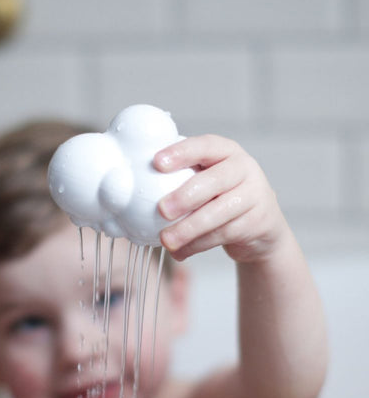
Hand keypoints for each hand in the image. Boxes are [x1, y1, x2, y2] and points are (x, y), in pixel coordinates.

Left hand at [154, 135, 288, 262]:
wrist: (262, 223)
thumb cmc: (222, 196)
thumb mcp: (208, 178)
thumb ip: (183, 175)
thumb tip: (135, 186)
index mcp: (227, 151)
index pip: (205, 145)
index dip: (181, 153)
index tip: (157, 163)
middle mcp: (244, 169)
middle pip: (214, 181)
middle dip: (185, 196)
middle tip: (162, 210)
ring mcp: (254, 195)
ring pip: (218, 214)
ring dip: (188, 229)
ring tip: (166, 240)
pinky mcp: (257, 222)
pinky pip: (223, 234)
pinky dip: (197, 245)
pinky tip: (180, 252)